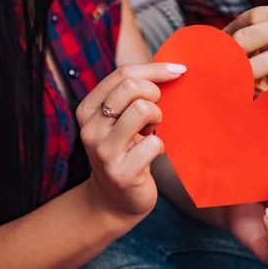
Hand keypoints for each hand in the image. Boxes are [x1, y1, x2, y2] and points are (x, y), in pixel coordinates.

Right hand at [77, 63, 185, 219]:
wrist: (114, 200)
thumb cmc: (126, 151)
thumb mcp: (120, 119)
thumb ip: (133, 94)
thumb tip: (172, 68)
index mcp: (88, 108)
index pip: (122, 73)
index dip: (155, 69)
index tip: (179, 70)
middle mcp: (91, 128)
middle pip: (131, 87)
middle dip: (154, 94)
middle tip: (155, 114)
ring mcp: (103, 151)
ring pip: (143, 110)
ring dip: (157, 118)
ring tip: (151, 132)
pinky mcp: (121, 173)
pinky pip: (155, 144)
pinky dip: (160, 147)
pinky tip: (151, 155)